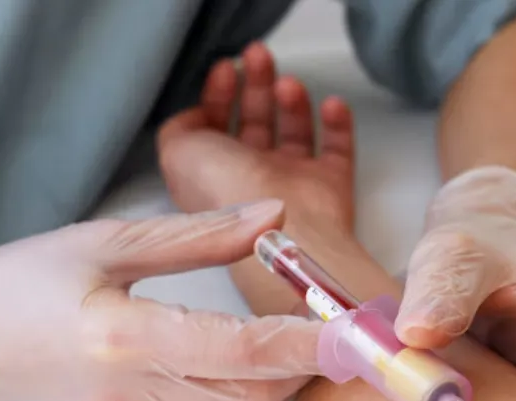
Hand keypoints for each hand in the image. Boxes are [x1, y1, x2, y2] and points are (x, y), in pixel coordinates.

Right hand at [0, 200, 321, 400]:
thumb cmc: (19, 283)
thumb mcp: (106, 243)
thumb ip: (199, 235)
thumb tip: (277, 216)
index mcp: (124, 339)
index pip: (242, 350)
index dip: (307, 344)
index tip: (356, 333)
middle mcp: (131, 398)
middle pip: (252, 394)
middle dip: (305, 368)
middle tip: (341, 333)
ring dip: (280, 388)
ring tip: (307, 347)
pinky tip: (255, 370)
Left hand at [158, 43, 355, 227]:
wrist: (279, 229)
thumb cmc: (224, 191)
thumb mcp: (177, 152)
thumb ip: (179, 129)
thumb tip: (195, 119)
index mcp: (215, 172)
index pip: (216, 126)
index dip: (218, 95)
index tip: (226, 68)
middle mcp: (253, 177)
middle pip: (255, 122)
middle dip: (255, 85)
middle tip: (259, 56)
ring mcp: (294, 182)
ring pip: (294, 131)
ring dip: (291, 102)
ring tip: (289, 85)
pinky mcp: (330, 186)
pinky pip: (338, 148)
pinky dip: (337, 123)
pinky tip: (331, 103)